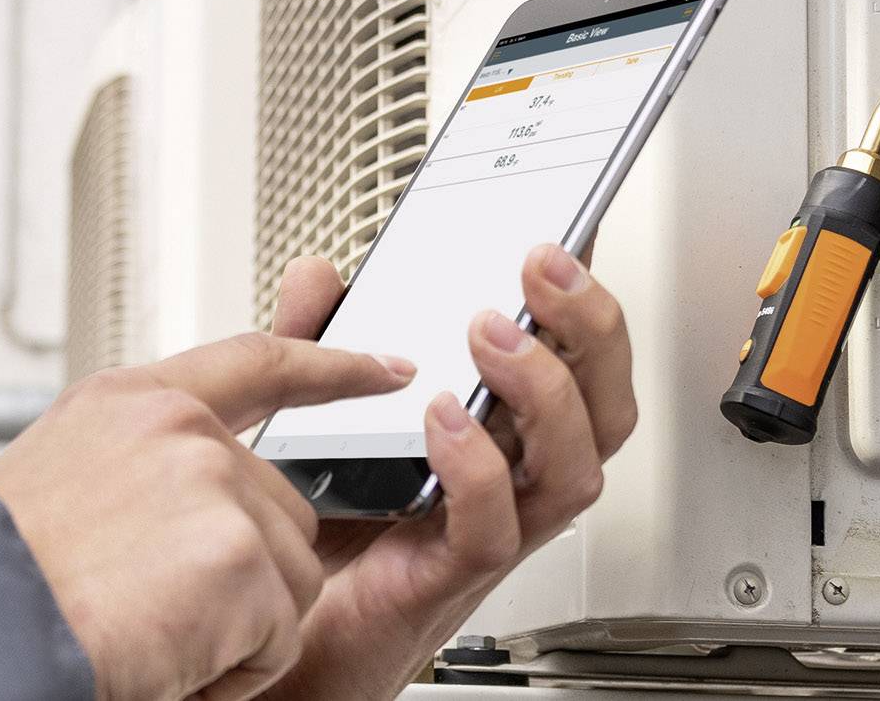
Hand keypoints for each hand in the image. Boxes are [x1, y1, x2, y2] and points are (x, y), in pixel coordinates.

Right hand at [0, 333, 414, 700]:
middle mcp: (178, 429)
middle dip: (240, 578)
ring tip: (146, 632)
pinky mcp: (237, 556)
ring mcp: (212, 484)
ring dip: (234, 628)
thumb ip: (141, 462)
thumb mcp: (57, 480)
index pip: (257, 363)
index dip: (331, 364)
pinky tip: (163, 658)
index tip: (386, 365)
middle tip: (145, 606)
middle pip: (284, 509)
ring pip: (290, 576)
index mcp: (128, 404)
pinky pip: (279, 634)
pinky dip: (231, 672)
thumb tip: (214, 477)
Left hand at [263, 246, 637, 700]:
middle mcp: (510, 478)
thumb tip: (320, 277)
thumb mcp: (313, 414)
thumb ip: (315, 342)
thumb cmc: (316, 539)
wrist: (276, 642)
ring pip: (576, 466)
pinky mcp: (447, 577)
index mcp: (495, 430)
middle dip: (591, 325)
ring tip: (493, 334)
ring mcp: (489, 528)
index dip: (588, 301)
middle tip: (546, 267)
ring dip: (547, 389)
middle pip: (603, 404)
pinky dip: (478, 469)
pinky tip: (442, 421)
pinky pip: (494, 528)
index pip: (574, 360)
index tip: (570, 237)